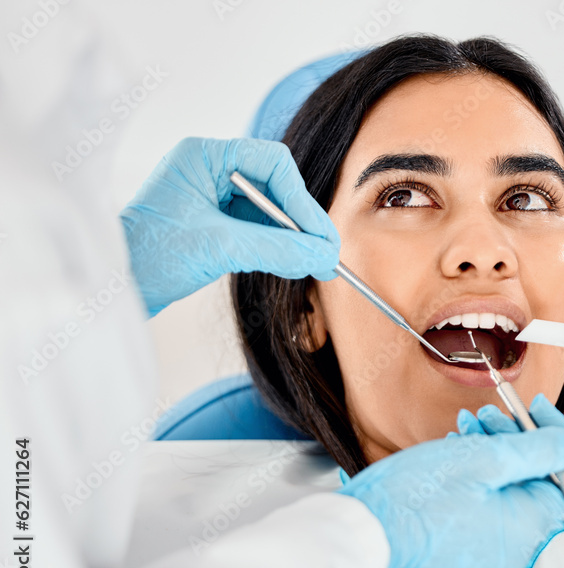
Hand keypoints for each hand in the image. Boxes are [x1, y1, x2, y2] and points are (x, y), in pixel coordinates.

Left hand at [120, 137, 339, 316]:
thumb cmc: (147, 258)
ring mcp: (209, 197)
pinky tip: (292, 263)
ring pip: (268, 210)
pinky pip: (256, 228)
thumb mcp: (219, 249)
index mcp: (202, 156)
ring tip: (316, 263)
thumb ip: (276, 249)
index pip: (272, 163)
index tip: (319, 235)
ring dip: (292, 236)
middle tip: (327, 252)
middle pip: (274, 185)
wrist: (113, 291)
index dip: (301, 199)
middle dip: (300, 220)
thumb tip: (322, 255)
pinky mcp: (211, 224)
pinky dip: (276, 246)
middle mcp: (208, 170)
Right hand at [338, 394, 563, 567]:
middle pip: (539, 477)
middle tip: (493, 416)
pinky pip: (491, 497)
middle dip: (519, 438)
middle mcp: (518, 543)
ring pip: (512, 483)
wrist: (371, 526)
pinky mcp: (472, 539)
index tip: (537, 410)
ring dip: (497, 447)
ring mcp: (494, 544)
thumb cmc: (420, 497)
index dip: (557, 436)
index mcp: (530, 526)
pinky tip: (458, 445)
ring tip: (468, 427)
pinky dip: (481, 468)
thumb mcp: (488, 458)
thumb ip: (539, 450)